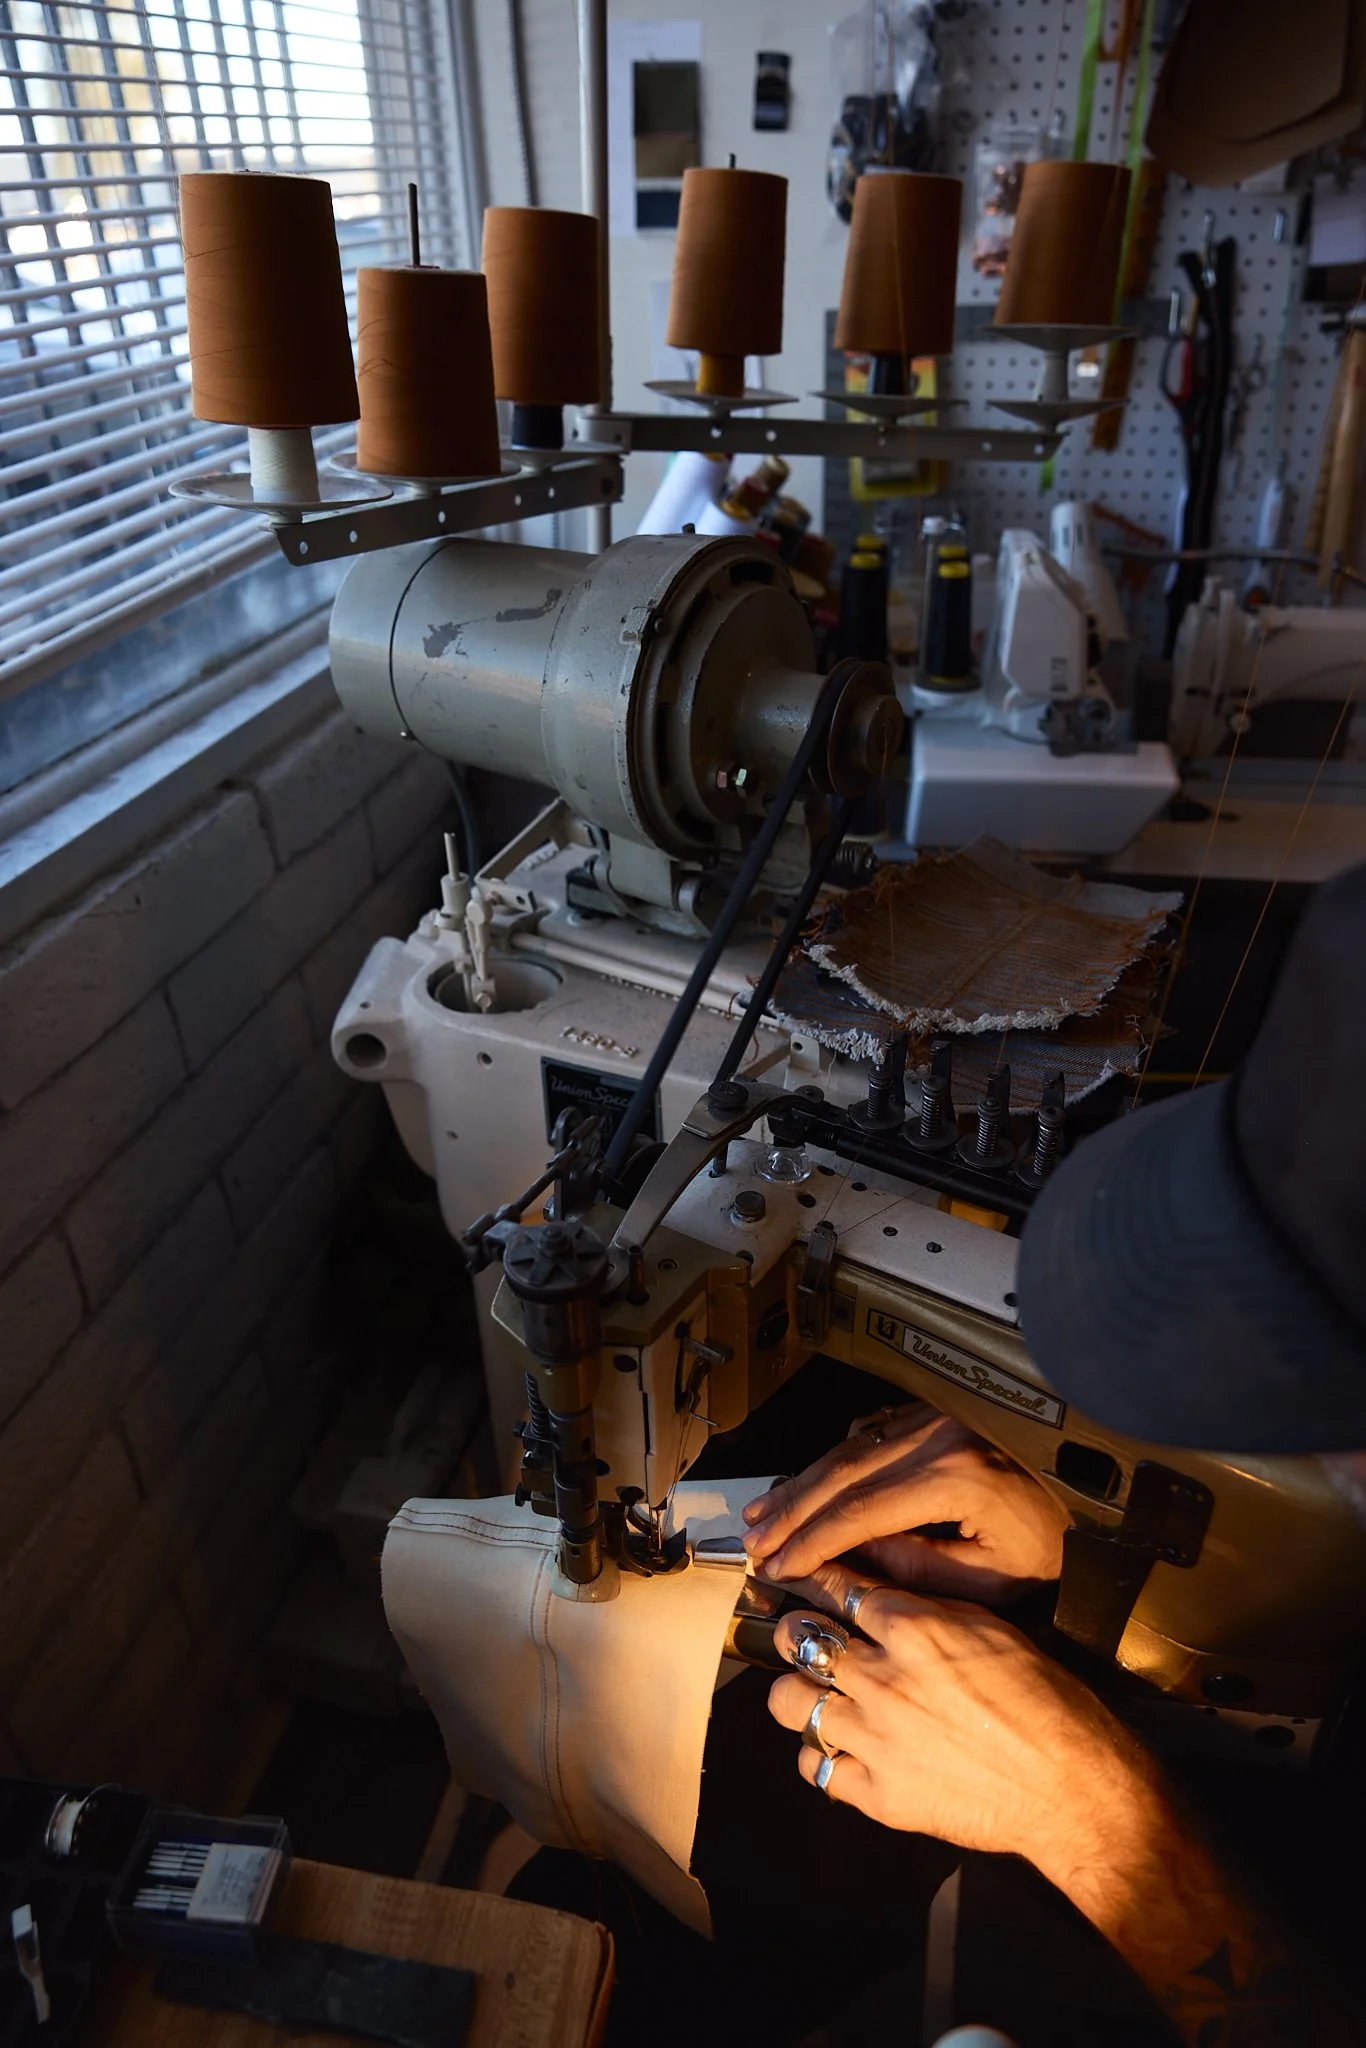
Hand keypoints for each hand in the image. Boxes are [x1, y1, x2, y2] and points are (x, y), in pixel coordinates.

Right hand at [742, 1402, 1068, 1604]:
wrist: (1104, 1495)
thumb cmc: (1058, 1544)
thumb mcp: (990, 1577)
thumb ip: (915, 1570)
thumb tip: (849, 1558)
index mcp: (956, 1475)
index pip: (861, 1511)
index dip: (811, 1540)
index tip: (776, 1565)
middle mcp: (941, 1435)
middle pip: (844, 1473)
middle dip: (792, 1509)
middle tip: (752, 1540)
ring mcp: (938, 1417)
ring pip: (850, 1448)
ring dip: (803, 1483)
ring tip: (762, 1514)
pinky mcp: (938, 1414)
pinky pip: (871, 1433)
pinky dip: (832, 1462)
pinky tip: (805, 1486)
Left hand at [768, 1591, 1335, 2046]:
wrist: (1073, 1789)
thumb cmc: (1045, 1700)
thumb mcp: (989, 1627)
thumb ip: (924, 1608)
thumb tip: (877, 1594)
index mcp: (913, 1628)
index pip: (835, 1586)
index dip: (813, 1580)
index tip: (800, 1578)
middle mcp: (882, 1678)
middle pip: (798, 1638)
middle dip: (795, 1631)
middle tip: (805, 1637)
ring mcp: (874, 1739)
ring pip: (787, 1701)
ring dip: (799, 1693)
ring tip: (819, 1695)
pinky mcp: (877, 1794)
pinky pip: (813, 1766)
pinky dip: (821, 1754)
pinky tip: (842, 1748)